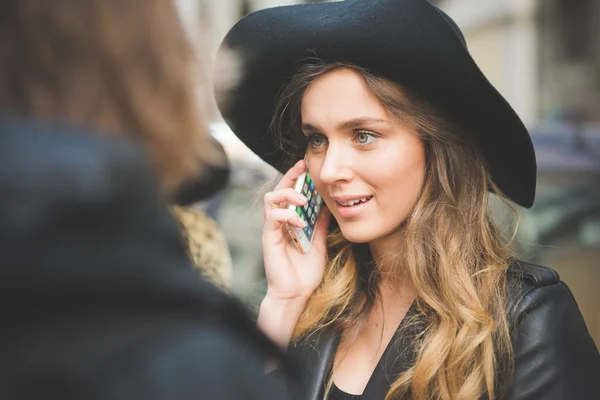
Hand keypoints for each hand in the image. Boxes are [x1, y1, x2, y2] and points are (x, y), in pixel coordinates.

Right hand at [262, 159, 330, 302]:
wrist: (295, 295)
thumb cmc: (305, 273)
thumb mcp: (318, 243)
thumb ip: (319, 225)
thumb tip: (327, 206)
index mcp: (288, 223)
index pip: (288, 194)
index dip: (295, 178)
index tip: (306, 166)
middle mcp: (277, 223)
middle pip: (277, 190)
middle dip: (290, 177)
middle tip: (303, 170)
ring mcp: (272, 230)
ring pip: (271, 199)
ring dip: (288, 194)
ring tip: (303, 200)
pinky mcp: (269, 238)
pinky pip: (273, 217)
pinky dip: (287, 214)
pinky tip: (300, 221)